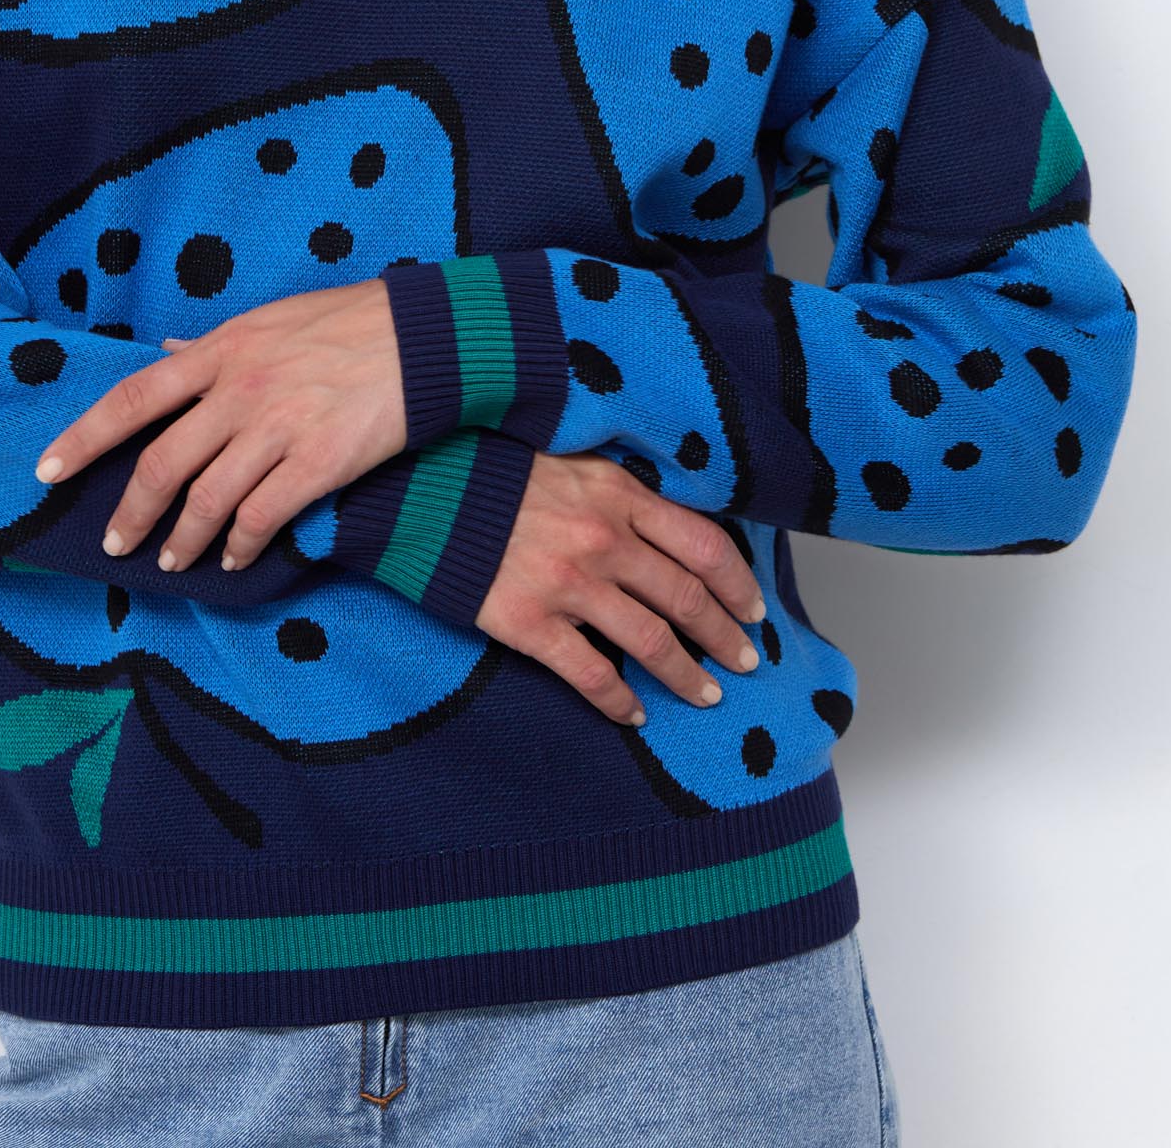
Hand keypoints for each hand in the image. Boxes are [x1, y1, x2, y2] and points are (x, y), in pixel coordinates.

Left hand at [30, 278, 406, 571]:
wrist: (425, 337)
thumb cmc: (349, 321)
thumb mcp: (270, 319)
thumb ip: (215, 346)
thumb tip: (168, 352)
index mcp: (223, 350)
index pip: (134, 397)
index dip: (85, 437)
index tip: (49, 471)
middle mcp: (241, 389)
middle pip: (163, 463)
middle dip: (131, 513)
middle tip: (116, 544)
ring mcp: (279, 427)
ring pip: (208, 500)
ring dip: (183, 540)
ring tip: (174, 562)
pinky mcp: (319, 463)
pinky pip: (263, 518)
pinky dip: (240, 545)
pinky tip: (234, 558)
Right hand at [474, 450, 766, 725]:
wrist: (416, 487)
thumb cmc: (490, 468)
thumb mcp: (566, 457)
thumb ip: (613, 489)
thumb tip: (660, 519)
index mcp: (617, 492)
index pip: (703, 543)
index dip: (737, 583)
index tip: (754, 607)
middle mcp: (603, 539)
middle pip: (686, 598)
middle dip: (724, 636)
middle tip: (744, 661)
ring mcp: (567, 584)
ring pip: (651, 642)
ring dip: (686, 676)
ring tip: (707, 696)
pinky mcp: (528, 623)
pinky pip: (591, 674)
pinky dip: (619, 701)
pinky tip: (633, 715)